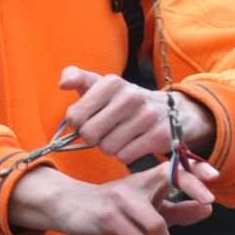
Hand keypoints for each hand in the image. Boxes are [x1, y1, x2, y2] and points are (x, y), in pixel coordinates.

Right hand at [6, 158, 219, 234]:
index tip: (215, 177)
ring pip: (156, 223)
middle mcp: (135, 183)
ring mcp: (121, 199)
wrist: (71, 206)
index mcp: (147, 178)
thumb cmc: (116, 207)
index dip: (195, 172)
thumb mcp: (148, 206)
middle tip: (207, 206)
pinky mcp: (108, 218)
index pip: (174, 169)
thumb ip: (178, 209)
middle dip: (192, 196)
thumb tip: (208, 208)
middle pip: (170, 181)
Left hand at [59, 67, 215, 163]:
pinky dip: (125, 154)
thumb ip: (78, 78)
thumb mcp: (103, 85)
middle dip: (93, 137)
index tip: (85, 120)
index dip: (76, 124)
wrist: (171, 111)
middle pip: (89, 134)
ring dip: (110, 146)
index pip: (74, 115)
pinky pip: (125, 156)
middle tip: (103, 131)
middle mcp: (130, 96)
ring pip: (107, 148)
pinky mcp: (158, 136)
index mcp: (112, 83)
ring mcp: (146, 116)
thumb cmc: (125, 101)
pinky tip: (133, 143)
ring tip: (120, 136)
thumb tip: (63, 83)